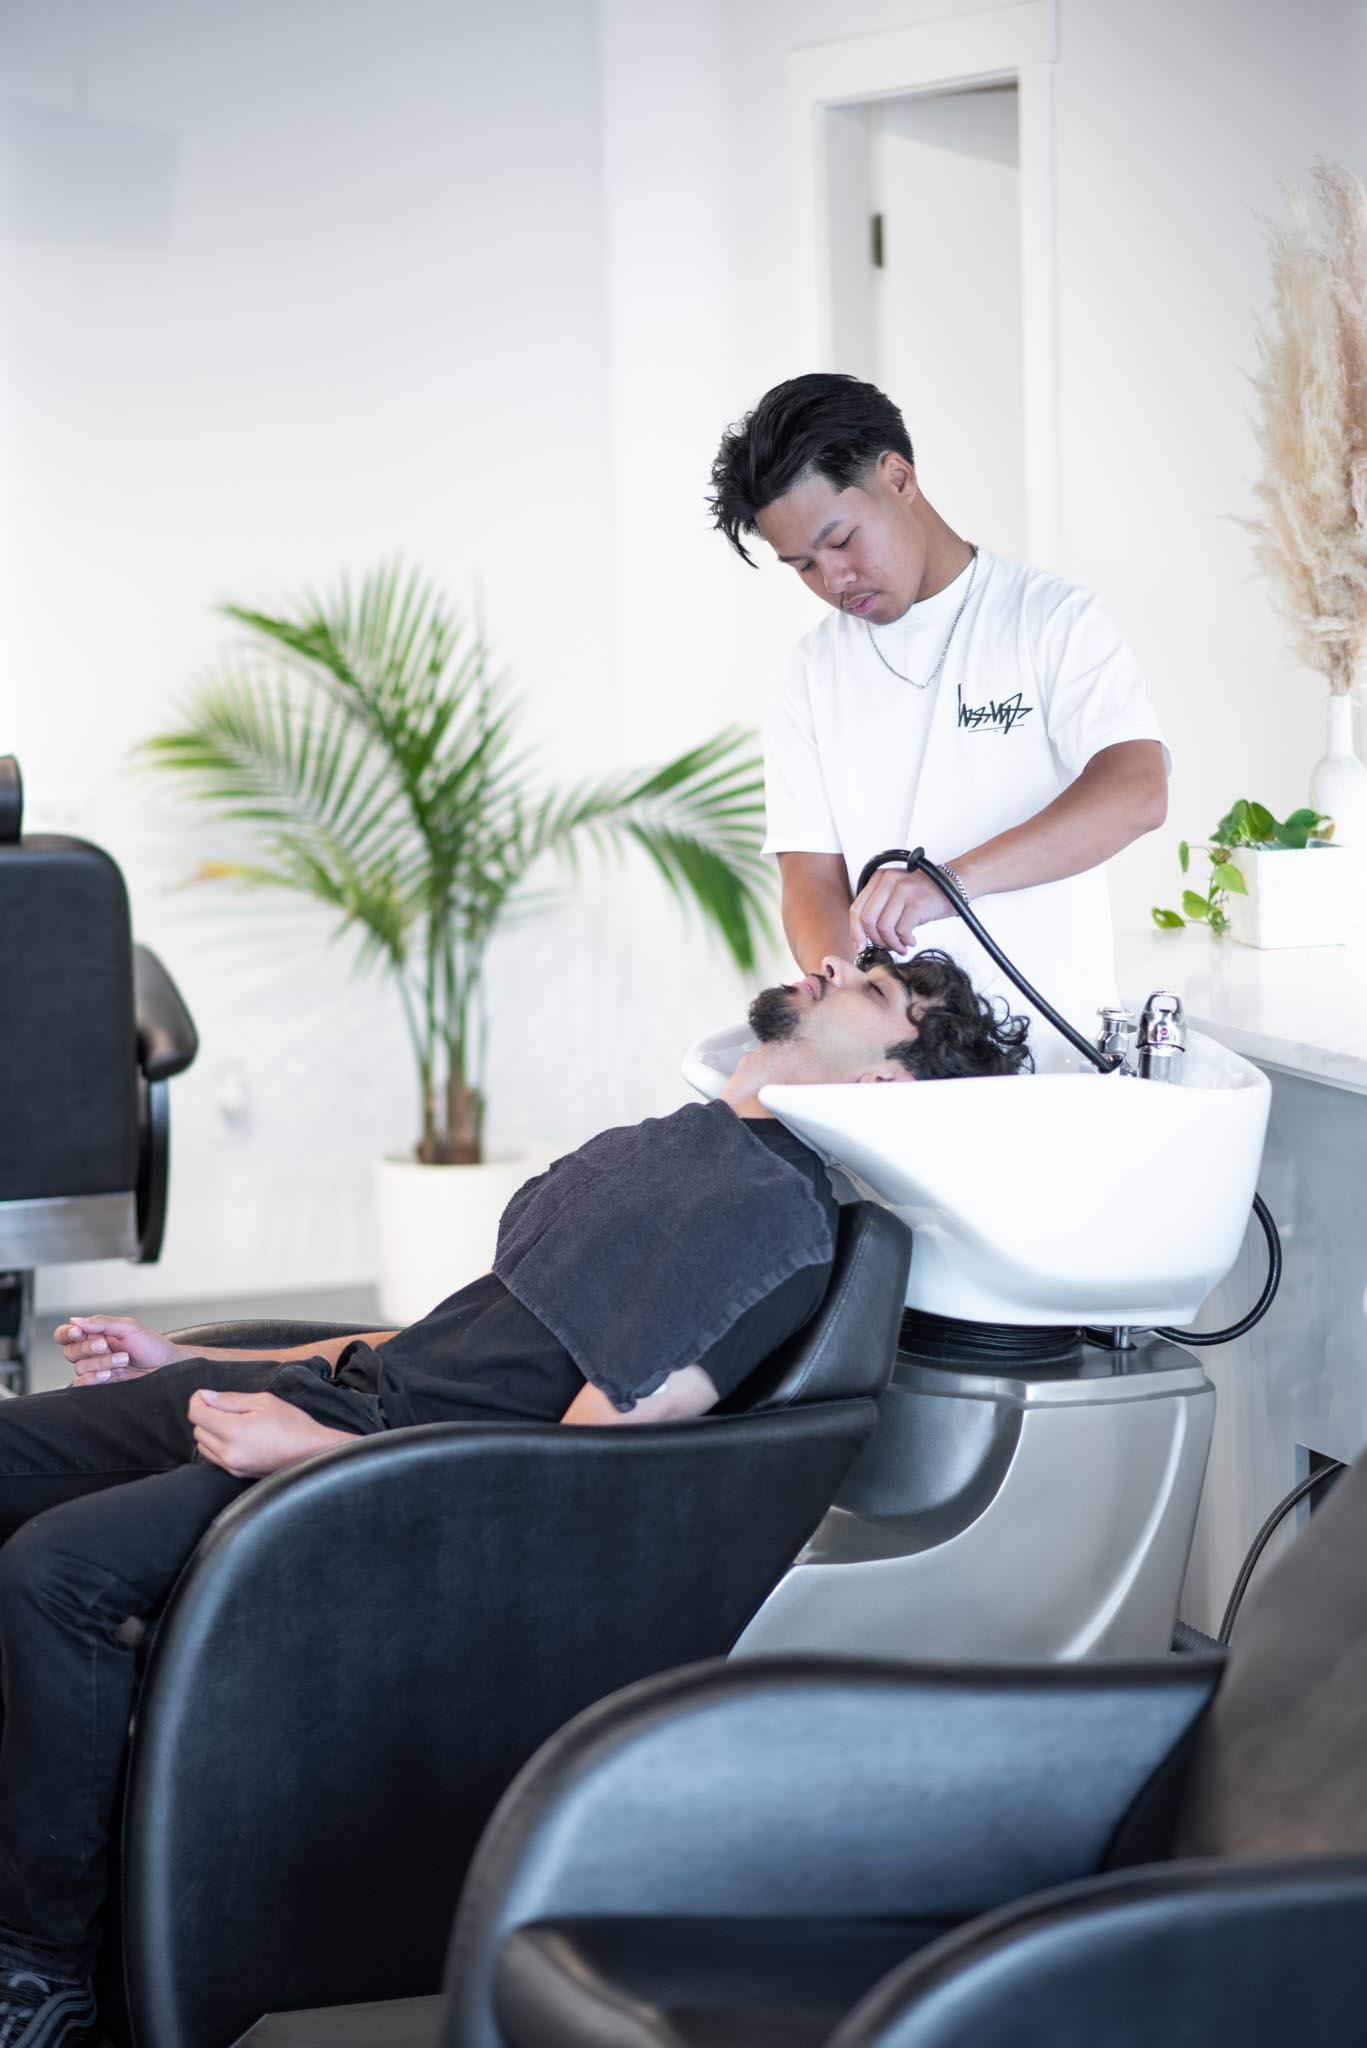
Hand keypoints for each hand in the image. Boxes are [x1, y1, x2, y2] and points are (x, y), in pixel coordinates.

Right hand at [58, 1315, 186, 1386]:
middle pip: (70, 1351)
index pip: (66, 1334)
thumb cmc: (152, 1346)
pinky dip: (94, 1378)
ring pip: (79, 1367)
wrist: (166, 1367)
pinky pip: (82, 1384)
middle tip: (106, 1345)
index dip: (67, 1334)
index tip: (78, 1333)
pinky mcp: (100, 1385)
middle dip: (88, 1348)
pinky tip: (109, 1374)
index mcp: (95, 1334)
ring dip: (101, 1362)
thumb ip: (101, 1323)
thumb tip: (75, 1320)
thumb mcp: (128, 1328)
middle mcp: (92, 1352)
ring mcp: (96, 1369)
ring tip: (122, 1359)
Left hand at [188, 1388, 357, 1477]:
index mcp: (234, 1431)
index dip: (198, 1400)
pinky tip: (237, 1437)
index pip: (197, 1414)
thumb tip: (205, 1397)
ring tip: (234, 1423)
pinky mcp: (237, 1474)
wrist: (311, 1452)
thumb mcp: (263, 1401)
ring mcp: (232, 1466)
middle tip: (228, 1407)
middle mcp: (228, 1452)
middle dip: (206, 1415)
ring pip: (203, 1445)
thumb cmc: (292, 1424)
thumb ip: (230, 1399)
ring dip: (211, 1431)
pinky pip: (214, 1457)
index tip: (205, 1395)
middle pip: (198, 1430)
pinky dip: (218, 1445)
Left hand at [850, 869, 957, 956]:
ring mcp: (903, 891)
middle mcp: (889, 881)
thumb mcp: (895, 894)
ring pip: (884, 928)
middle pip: (867, 920)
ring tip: (900, 945)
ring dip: (891, 943)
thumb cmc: (922, 894)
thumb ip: (878, 909)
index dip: (855, 932)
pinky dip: (905, 941)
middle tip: (885, 947)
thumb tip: (862, 938)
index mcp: (879, 878)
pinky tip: (911, 940)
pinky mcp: (917, 903)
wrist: (953, 885)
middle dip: (875, 940)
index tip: (860, 947)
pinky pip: (902, 930)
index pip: (857, 908)